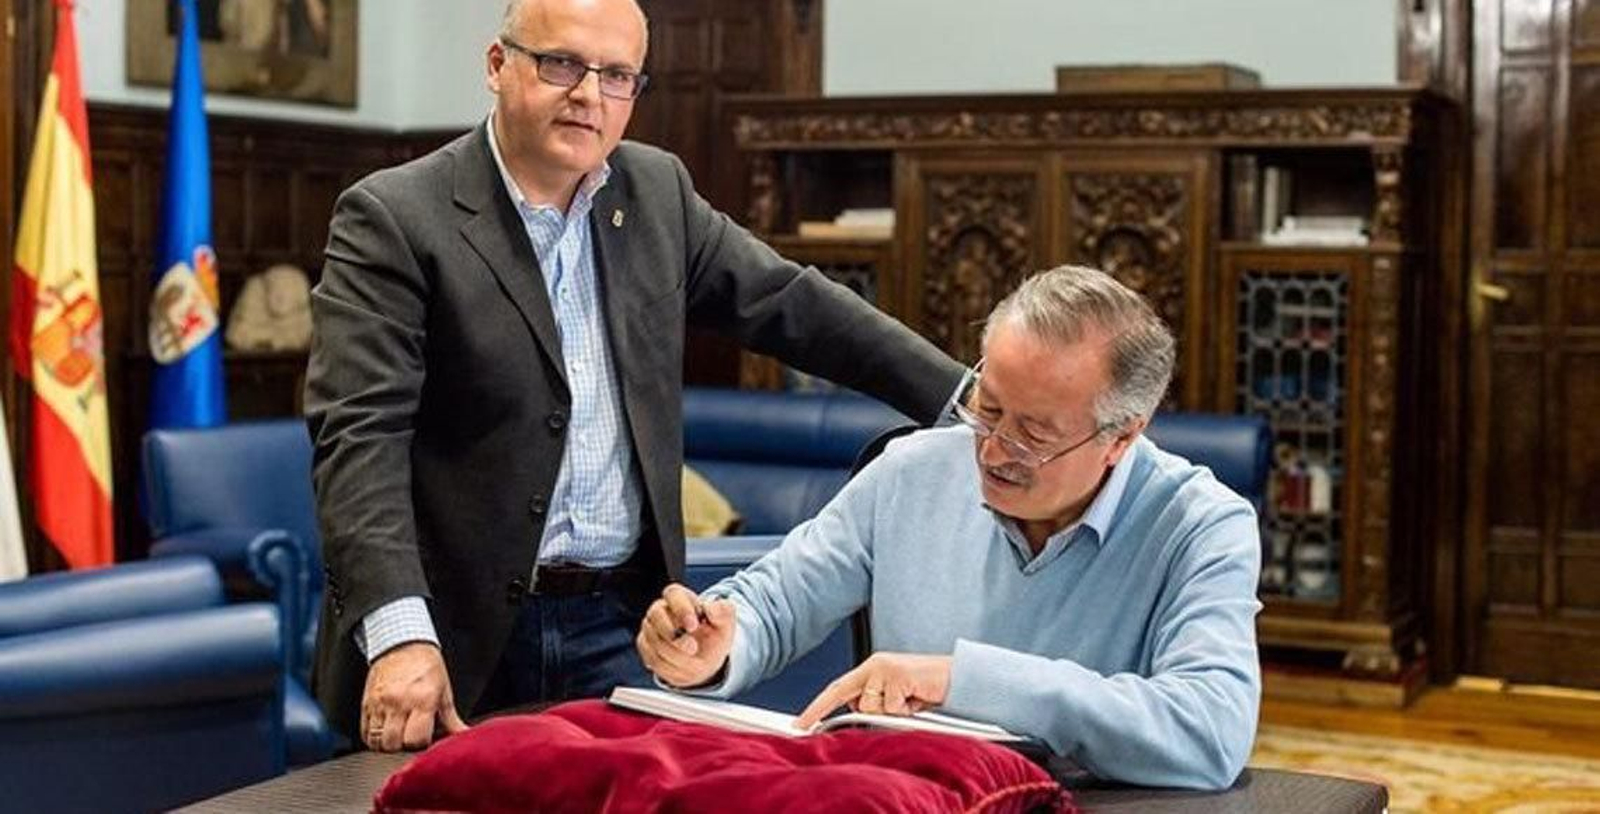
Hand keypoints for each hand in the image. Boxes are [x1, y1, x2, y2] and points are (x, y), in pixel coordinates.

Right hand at [362, 641, 468, 751]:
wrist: (402, 644)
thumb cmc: (426, 667)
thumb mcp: (444, 691)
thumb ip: (451, 719)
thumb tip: (463, 737)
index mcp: (422, 699)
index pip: (416, 739)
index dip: (422, 744)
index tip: (425, 738)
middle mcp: (398, 702)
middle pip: (394, 743)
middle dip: (403, 746)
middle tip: (411, 737)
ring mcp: (379, 703)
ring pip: (377, 741)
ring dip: (388, 744)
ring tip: (398, 735)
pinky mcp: (366, 703)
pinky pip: (364, 733)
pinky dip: (374, 738)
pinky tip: (385, 731)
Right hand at [635, 583, 735, 687]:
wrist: (705, 659)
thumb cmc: (714, 635)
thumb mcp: (725, 622)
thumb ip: (722, 611)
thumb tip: (710, 607)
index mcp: (681, 597)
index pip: (673, 593)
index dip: (681, 609)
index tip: (693, 626)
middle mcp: (661, 609)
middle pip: (656, 615)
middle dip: (675, 637)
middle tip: (693, 648)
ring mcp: (650, 627)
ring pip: (655, 640)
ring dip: (677, 655)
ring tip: (693, 660)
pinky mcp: (645, 645)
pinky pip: (652, 657)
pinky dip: (670, 666)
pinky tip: (682, 666)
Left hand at [795, 652, 952, 728]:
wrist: (957, 678)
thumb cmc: (926, 690)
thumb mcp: (895, 700)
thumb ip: (875, 705)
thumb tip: (858, 715)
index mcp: (871, 669)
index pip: (837, 689)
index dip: (817, 707)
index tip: (800, 724)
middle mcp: (874, 664)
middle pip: (851, 698)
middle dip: (852, 711)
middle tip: (849, 716)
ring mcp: (885, 668)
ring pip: (872, 707)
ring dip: (892, 713)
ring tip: (911, 702)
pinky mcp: (898, 675)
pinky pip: (891, 708)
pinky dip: (905, 711)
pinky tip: (917, 699)